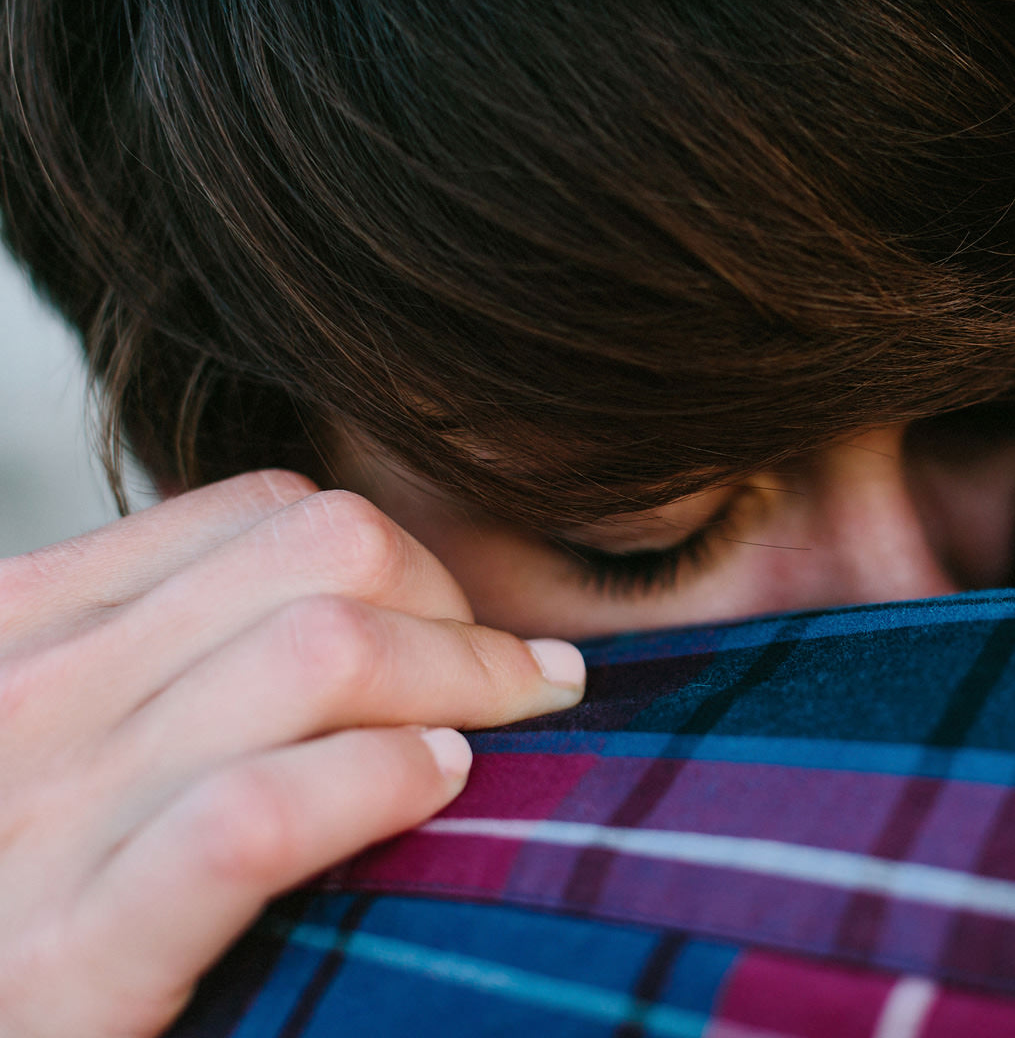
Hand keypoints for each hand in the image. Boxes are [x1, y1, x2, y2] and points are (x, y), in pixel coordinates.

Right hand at [0, 471, 586, 1036]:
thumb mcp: (60, 736)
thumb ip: (166, 659)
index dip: (401, 566)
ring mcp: (43, 817)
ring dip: (459, 684)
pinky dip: (382, 781)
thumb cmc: (28, 894)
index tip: (453, 637)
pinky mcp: (71, 956)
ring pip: (323, 652)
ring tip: (486, 742)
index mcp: (27, 620)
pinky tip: (432, 790)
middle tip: (513, 692)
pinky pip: (265, 813)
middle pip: (329, 555)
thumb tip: (376, 614)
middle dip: (457, 615)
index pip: (272, 511)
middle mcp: (29, 690)